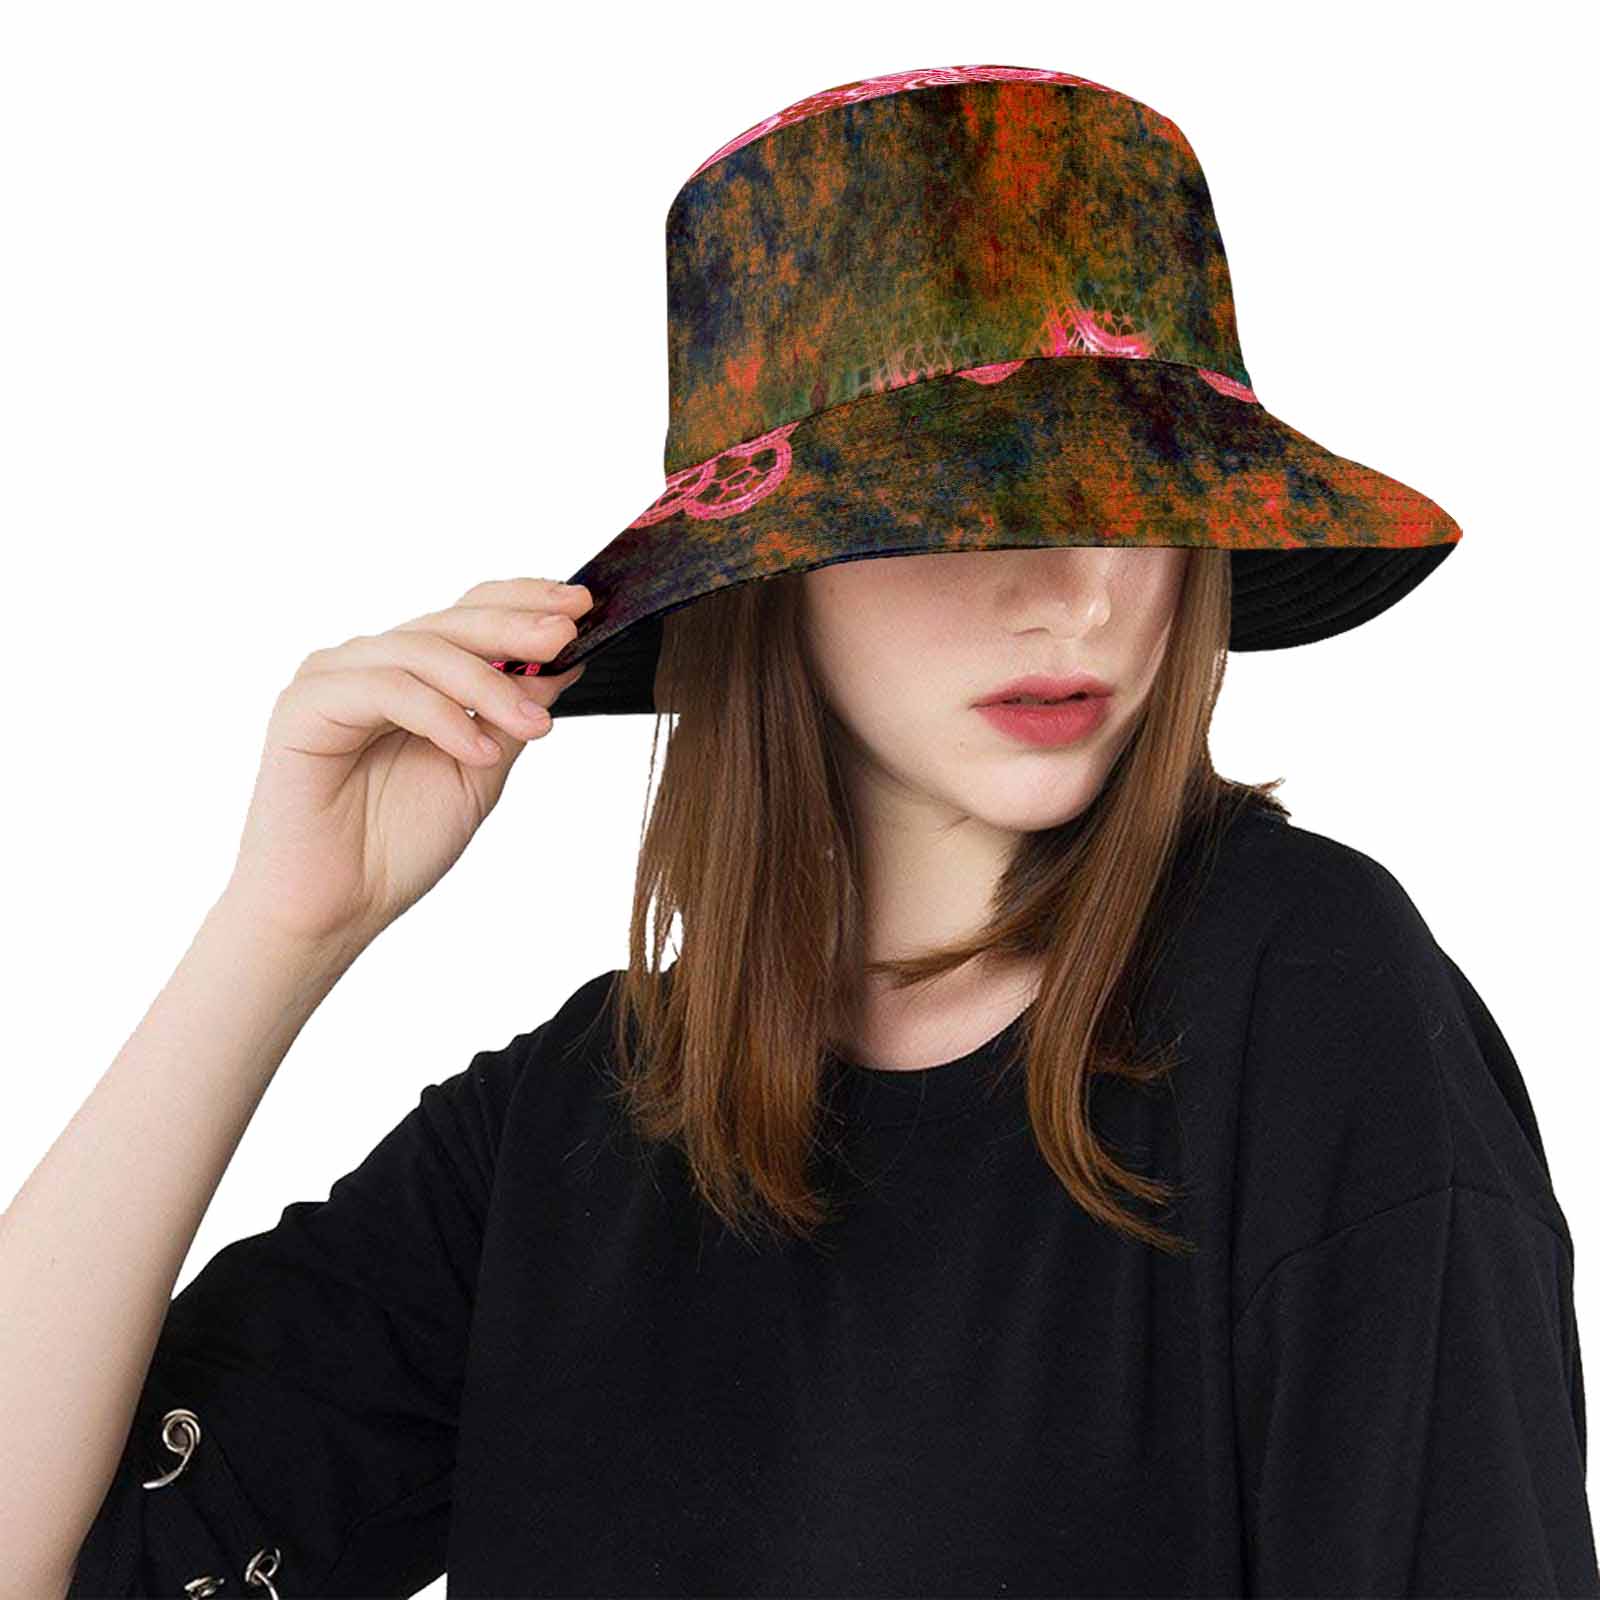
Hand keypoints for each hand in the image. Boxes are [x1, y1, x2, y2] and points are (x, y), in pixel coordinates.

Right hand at [219, 577, 591, 948]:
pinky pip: (386, 690)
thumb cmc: (397, 844)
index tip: (585, 606)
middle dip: (516, 627)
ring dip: (488, 686)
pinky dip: (442, 717)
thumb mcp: (480, 772)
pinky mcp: (305, 707)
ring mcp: (334, 679)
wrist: (337, 909)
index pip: (470, 614)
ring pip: (423, 652)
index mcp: (412, 673)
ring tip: (535, 726)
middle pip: (451, 622)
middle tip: (566, 636)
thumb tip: (565, 664)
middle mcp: (372, 664)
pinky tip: (478, 752)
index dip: (525, 601)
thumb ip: (513, 716)